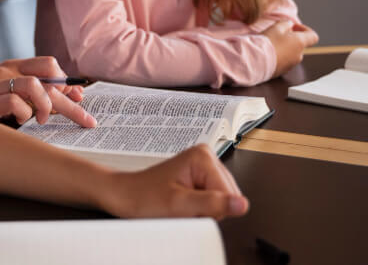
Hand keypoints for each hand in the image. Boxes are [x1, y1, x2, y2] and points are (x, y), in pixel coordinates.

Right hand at [0, 56, 96, 127]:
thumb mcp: (2, 91)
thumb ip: (29, 93)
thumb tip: (65, 97)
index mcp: (13, 67)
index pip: (49, 64)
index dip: (67, 82)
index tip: (79, 98)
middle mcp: (7, 71)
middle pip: (50, 80)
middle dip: (72, 104)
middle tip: (88, 122)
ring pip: (37, 86)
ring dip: (47, 107)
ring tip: (44, 121)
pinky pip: (16, 103)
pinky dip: (24, 115)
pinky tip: (21, 122)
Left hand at [102, 145, 248, 218]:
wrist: (125, 195)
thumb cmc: (144, 197)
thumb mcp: (179, 205)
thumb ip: (212, 204)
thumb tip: (242, 205)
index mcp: (203, 157)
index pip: (229, 194)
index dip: (211, 210)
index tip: (188, 209)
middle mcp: (206, 157)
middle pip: (227, 196)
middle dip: (208, 209)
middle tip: (183, 207)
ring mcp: (203, 167)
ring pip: (221, 199)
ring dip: (203, 209)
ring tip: (181, 205)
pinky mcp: (200, 176)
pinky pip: (212, 199)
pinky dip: (199, 207)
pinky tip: (183, 204)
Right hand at [264, 19, 318, 77]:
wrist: (256, 61)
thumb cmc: (268, 42)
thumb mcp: (276, 27)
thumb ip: (286, 23)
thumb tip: (289, 25)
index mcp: (300, 43)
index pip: (313, 36)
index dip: (305, 29)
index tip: (293, 27)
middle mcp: (299, 55)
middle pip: (300, 45)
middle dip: (291, 38)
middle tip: (278, 33)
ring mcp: (291, 65)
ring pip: (292, 53)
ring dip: (285, 47)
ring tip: (271, 43)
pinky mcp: (283, 71)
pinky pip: (284, 61)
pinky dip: (279, 56)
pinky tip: (268, 53)